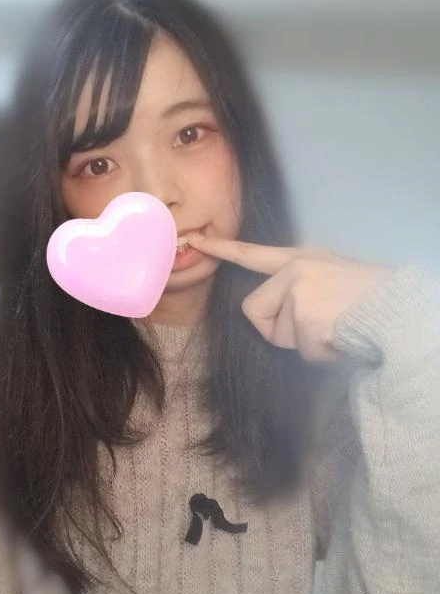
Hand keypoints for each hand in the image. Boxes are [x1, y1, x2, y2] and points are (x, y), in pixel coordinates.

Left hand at [187, 233, 393, 361]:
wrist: (399, 309)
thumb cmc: (368, 300)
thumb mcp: (330, 279)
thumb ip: (299, 288)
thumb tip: (279, 315)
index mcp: (301, 259)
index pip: (253, 254)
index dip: (222, 249)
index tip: (195, 240)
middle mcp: (296, 268)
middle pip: (255, 311)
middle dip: (281, 329)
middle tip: (319, 324)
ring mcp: (299, 290)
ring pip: (278, 335)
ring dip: (305, 343)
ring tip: (336, 328)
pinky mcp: (305, 314)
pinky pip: (299, 350)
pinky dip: (320, 354)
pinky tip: (342, 338)